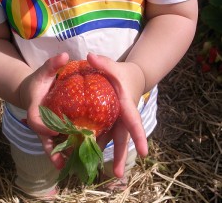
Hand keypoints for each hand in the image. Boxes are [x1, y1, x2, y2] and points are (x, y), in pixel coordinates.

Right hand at [20, 52, 68, 168]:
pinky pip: (58, 142)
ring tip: (71, 167)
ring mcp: (46, 129)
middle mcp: (39, 123)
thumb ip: (52, 65)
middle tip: (62, 164)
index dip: (43, 127)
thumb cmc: (38, 82)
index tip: (54, 131)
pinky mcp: (52, 131)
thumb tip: (65, 55)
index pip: (35, 120)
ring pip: (51, 145)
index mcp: (35, 109)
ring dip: (60, 156)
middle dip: (52, 151)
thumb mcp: (43, 72)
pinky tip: (78, 157)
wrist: (32, 91)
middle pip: (43, 139)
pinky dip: (65, 150)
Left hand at [87, 53, 147, 177]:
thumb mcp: (115, 67)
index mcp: (126, 106)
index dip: (139, 136)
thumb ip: (104, 63)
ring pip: (112, 140)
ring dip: (107, 154)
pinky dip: (96, 144)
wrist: (130, 79)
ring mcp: (116, 121)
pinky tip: (85, 153)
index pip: (134, 122)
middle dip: (121, 156)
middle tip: (118, 175)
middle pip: (123, 138)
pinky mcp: (109, 122)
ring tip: (97, 170)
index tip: (144, 152)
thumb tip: (89, 56)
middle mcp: (123, 118)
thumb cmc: (124, 74)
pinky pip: (103, 134)